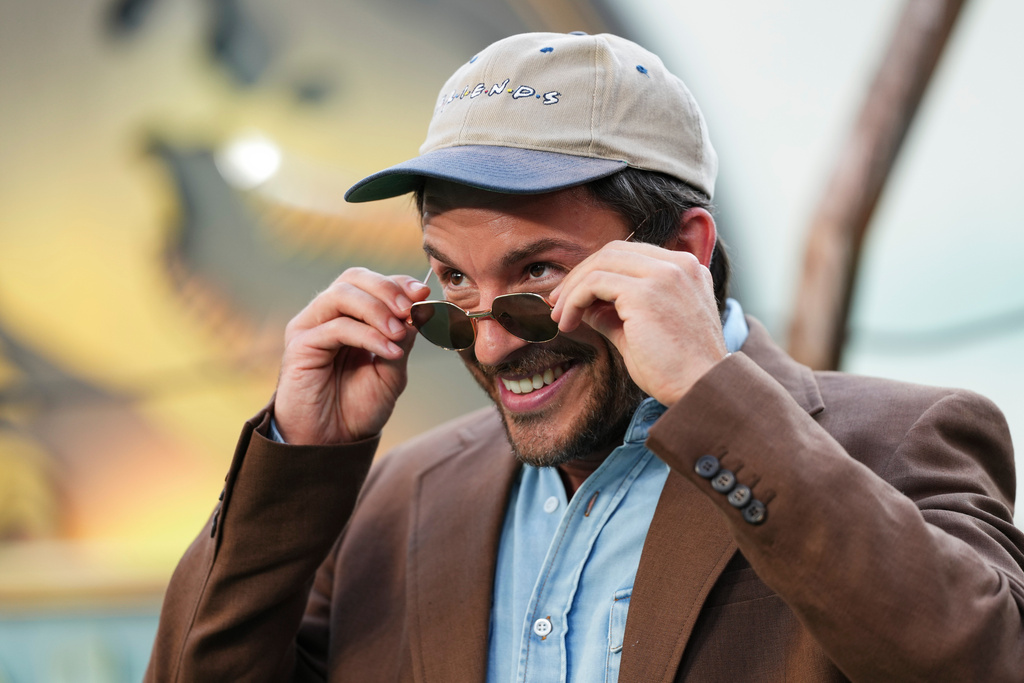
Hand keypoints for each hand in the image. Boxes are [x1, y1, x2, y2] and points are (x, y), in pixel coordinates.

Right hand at [273, 268, 430, 444]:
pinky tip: (390, 351)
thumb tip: (421, 307)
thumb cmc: (359, 407)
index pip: (372, 283)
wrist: (332, 442)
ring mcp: (310, 327)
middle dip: (387, 288)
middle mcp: (327, 315)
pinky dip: (369, 335)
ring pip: (342, 294)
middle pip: (354, 277)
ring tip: (400, 333)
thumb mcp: (393, 369)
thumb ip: (404, 338)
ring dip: (378, 310)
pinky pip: (336, 327)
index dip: (399, 283)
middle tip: (411, 308)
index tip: (425, 294)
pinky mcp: (300, 345)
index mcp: (349, 316)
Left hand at [549, 240, 726, 405]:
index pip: (631, 255)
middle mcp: (679, 264)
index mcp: (686, 270)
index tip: (573, 297)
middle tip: (557, 303)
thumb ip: (615, 313)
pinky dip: (573, 300)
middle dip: (580, 275)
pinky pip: (595, 283)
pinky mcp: (646, 292)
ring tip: (559, 316)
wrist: (700, 390)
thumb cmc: (676, 370)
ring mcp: (664, 274)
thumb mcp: (641, 332)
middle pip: (613, 252)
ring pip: (601, 263)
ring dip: (572, 288)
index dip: (597, 271)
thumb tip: (584, 306)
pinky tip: (566, 322)